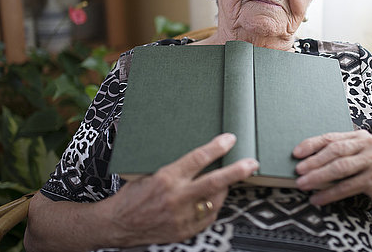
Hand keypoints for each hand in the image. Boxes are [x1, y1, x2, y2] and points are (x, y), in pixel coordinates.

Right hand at [106, 133, 257, 246]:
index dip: (216, 148)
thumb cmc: (133, 194)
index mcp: (166, 178)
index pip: (197, 159)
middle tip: (252, 163)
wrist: (118, 224)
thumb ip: (173, 165)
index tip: (230, 139)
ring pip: (215, 201)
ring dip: (224, 189)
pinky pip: (208, 217)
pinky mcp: (184, 231)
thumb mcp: (148, 171)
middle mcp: (176, 198)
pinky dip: (213, 206)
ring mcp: (181, 217)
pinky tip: (213, 199)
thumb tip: (197, 152)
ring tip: (228, 180)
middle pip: (214, 182)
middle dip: (236, 171)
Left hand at [294, 130, 371, 207]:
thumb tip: (307, 161)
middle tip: (298, 170)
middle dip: (313, 162)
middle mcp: (367, 145)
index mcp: (360, 136)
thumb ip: (340, 154)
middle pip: (334, 151)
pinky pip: (346, 187)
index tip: (296, 153)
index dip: (311, 145)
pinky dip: (329, 193)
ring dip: (318, 177)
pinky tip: (318, 199)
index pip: (331, 137)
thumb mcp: (359, 156)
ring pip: (339, 168)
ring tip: (303, 184)